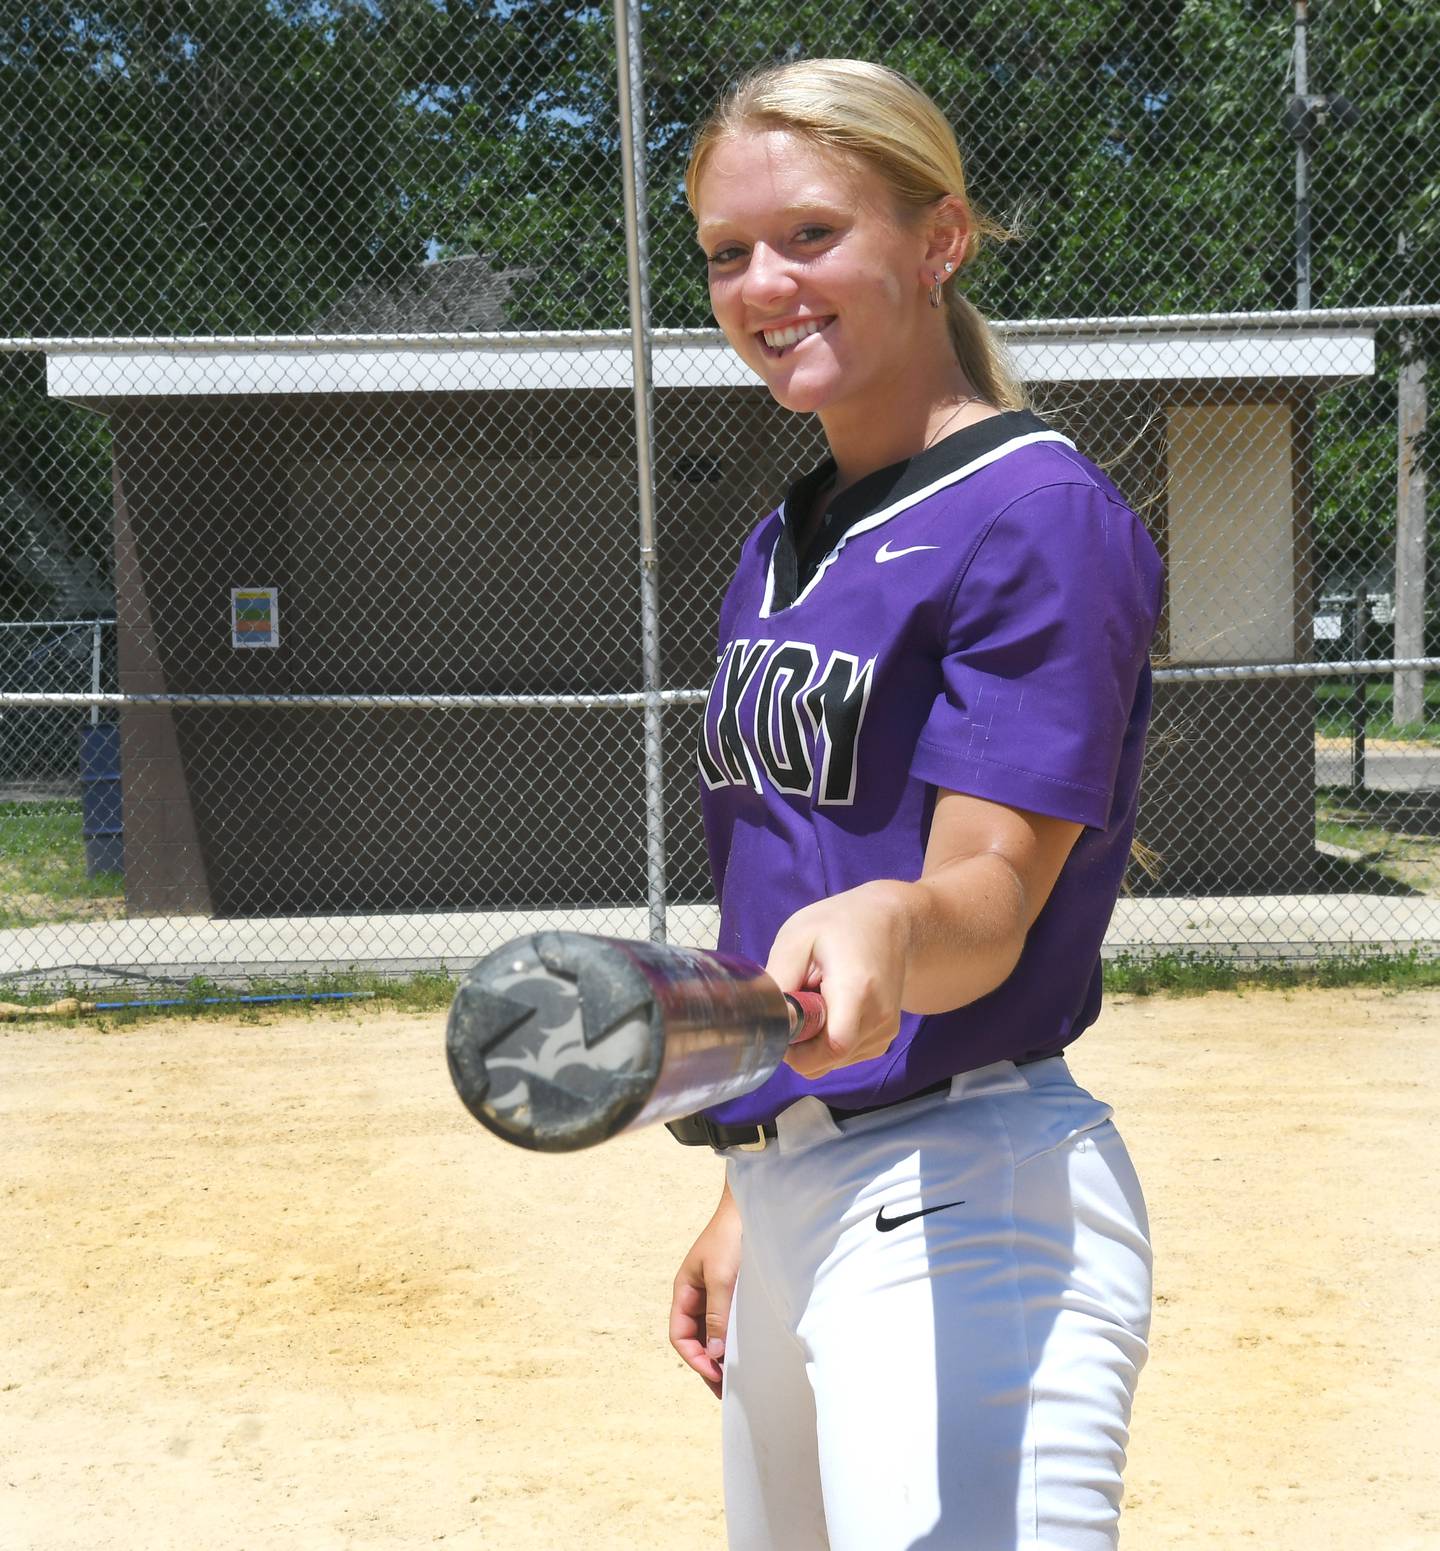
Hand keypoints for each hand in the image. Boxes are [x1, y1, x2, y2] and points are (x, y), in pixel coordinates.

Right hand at [669, 1185, 740, 1399]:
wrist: (751, 1207)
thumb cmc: (730, 1236)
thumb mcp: (721, 1277)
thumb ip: (717, 1315)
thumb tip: (716, 1353)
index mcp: (684, 1290)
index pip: (680, 1335)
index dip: (694, 1358)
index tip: (715, 1375)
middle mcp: (697, 1294)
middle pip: (696, 1338)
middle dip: (707, 1363)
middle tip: (726, 1390)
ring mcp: (716, 1292)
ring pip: (713, 1331)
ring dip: (722, 1353)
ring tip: (737, 1377)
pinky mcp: (734, 1290)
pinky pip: (728, 1320)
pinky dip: (734, 1337)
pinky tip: (747, 1350)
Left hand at [766, 880, 910, 1079]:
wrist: (891, 923)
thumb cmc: (839, 925)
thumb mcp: (797, 938)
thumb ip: (779, 979)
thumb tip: (762, 1017)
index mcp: (857, 991)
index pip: (832, 1047)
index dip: (798, 1051)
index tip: (779, 1028)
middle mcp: (878, 1019)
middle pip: (828, 1059)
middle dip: (799, 1047)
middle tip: (792, 1009)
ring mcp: (885, 1032)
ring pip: (834, 1063)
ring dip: (813, 1044)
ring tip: (815, 1002)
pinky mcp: (883, 1039)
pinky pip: (844, 1058)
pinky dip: (827, 1044)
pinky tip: (829, 1011)